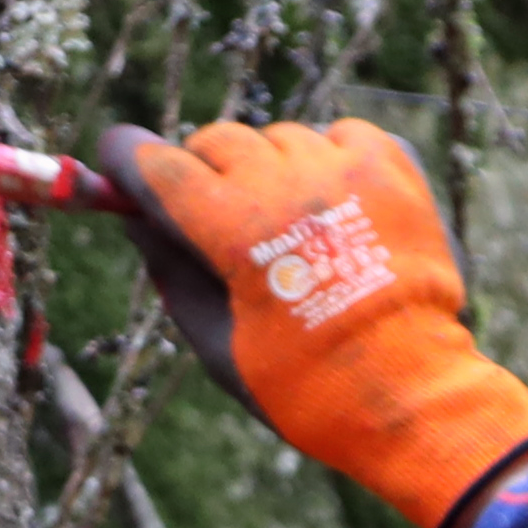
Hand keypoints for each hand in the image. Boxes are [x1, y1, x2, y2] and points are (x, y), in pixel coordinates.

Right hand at [85, 118, 527, 527]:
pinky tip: (334, 209)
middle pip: (217, 141)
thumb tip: (134, 218)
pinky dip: (328, 161)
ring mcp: (344, 166)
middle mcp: (286, 181)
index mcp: (233, 228)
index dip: (126, 160)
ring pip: (280, 138)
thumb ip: (171, 271)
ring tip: (289, 227)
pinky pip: (340, 135)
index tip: (117, 165)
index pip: (155, 163)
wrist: (410, 392)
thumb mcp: (216, 342)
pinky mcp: (392, 163)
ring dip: (270, 170)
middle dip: (203, 172)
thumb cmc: (302, 384)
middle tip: (215, 221)